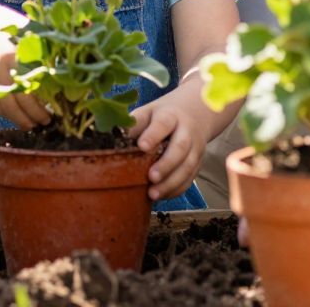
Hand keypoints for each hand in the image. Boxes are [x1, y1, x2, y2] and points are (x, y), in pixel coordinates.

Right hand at [0, 26, 49, 129]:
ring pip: (4, 105)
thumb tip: (69, 80)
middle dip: (34, 114)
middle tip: (46, 122)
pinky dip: (6, 115)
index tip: (56, 110)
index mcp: (17, 52)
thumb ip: (46, 55)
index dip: (44, 99)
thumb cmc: (15, 32)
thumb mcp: (32, 36)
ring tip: (33, 125)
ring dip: (19, 119)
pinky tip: (18, 119)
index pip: (33, 82)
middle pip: (18, 97)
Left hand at [126, 86, 214, 200]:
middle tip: (151, 177)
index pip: (163, 124)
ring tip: (153, 194)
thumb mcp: (147, 113)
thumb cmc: (162, 116)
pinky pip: (190, 178)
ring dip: (171, 182)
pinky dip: (177, 189)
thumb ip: (133, 125)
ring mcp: (195, 147)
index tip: (142, 146)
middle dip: (166, 164)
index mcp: (170, 116)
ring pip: (188, 166)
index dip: (153, 135)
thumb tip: (111, 140)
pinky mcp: (198, 162)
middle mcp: (186, 131)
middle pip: (180, 147)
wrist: (194, 113)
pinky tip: (163, 196)